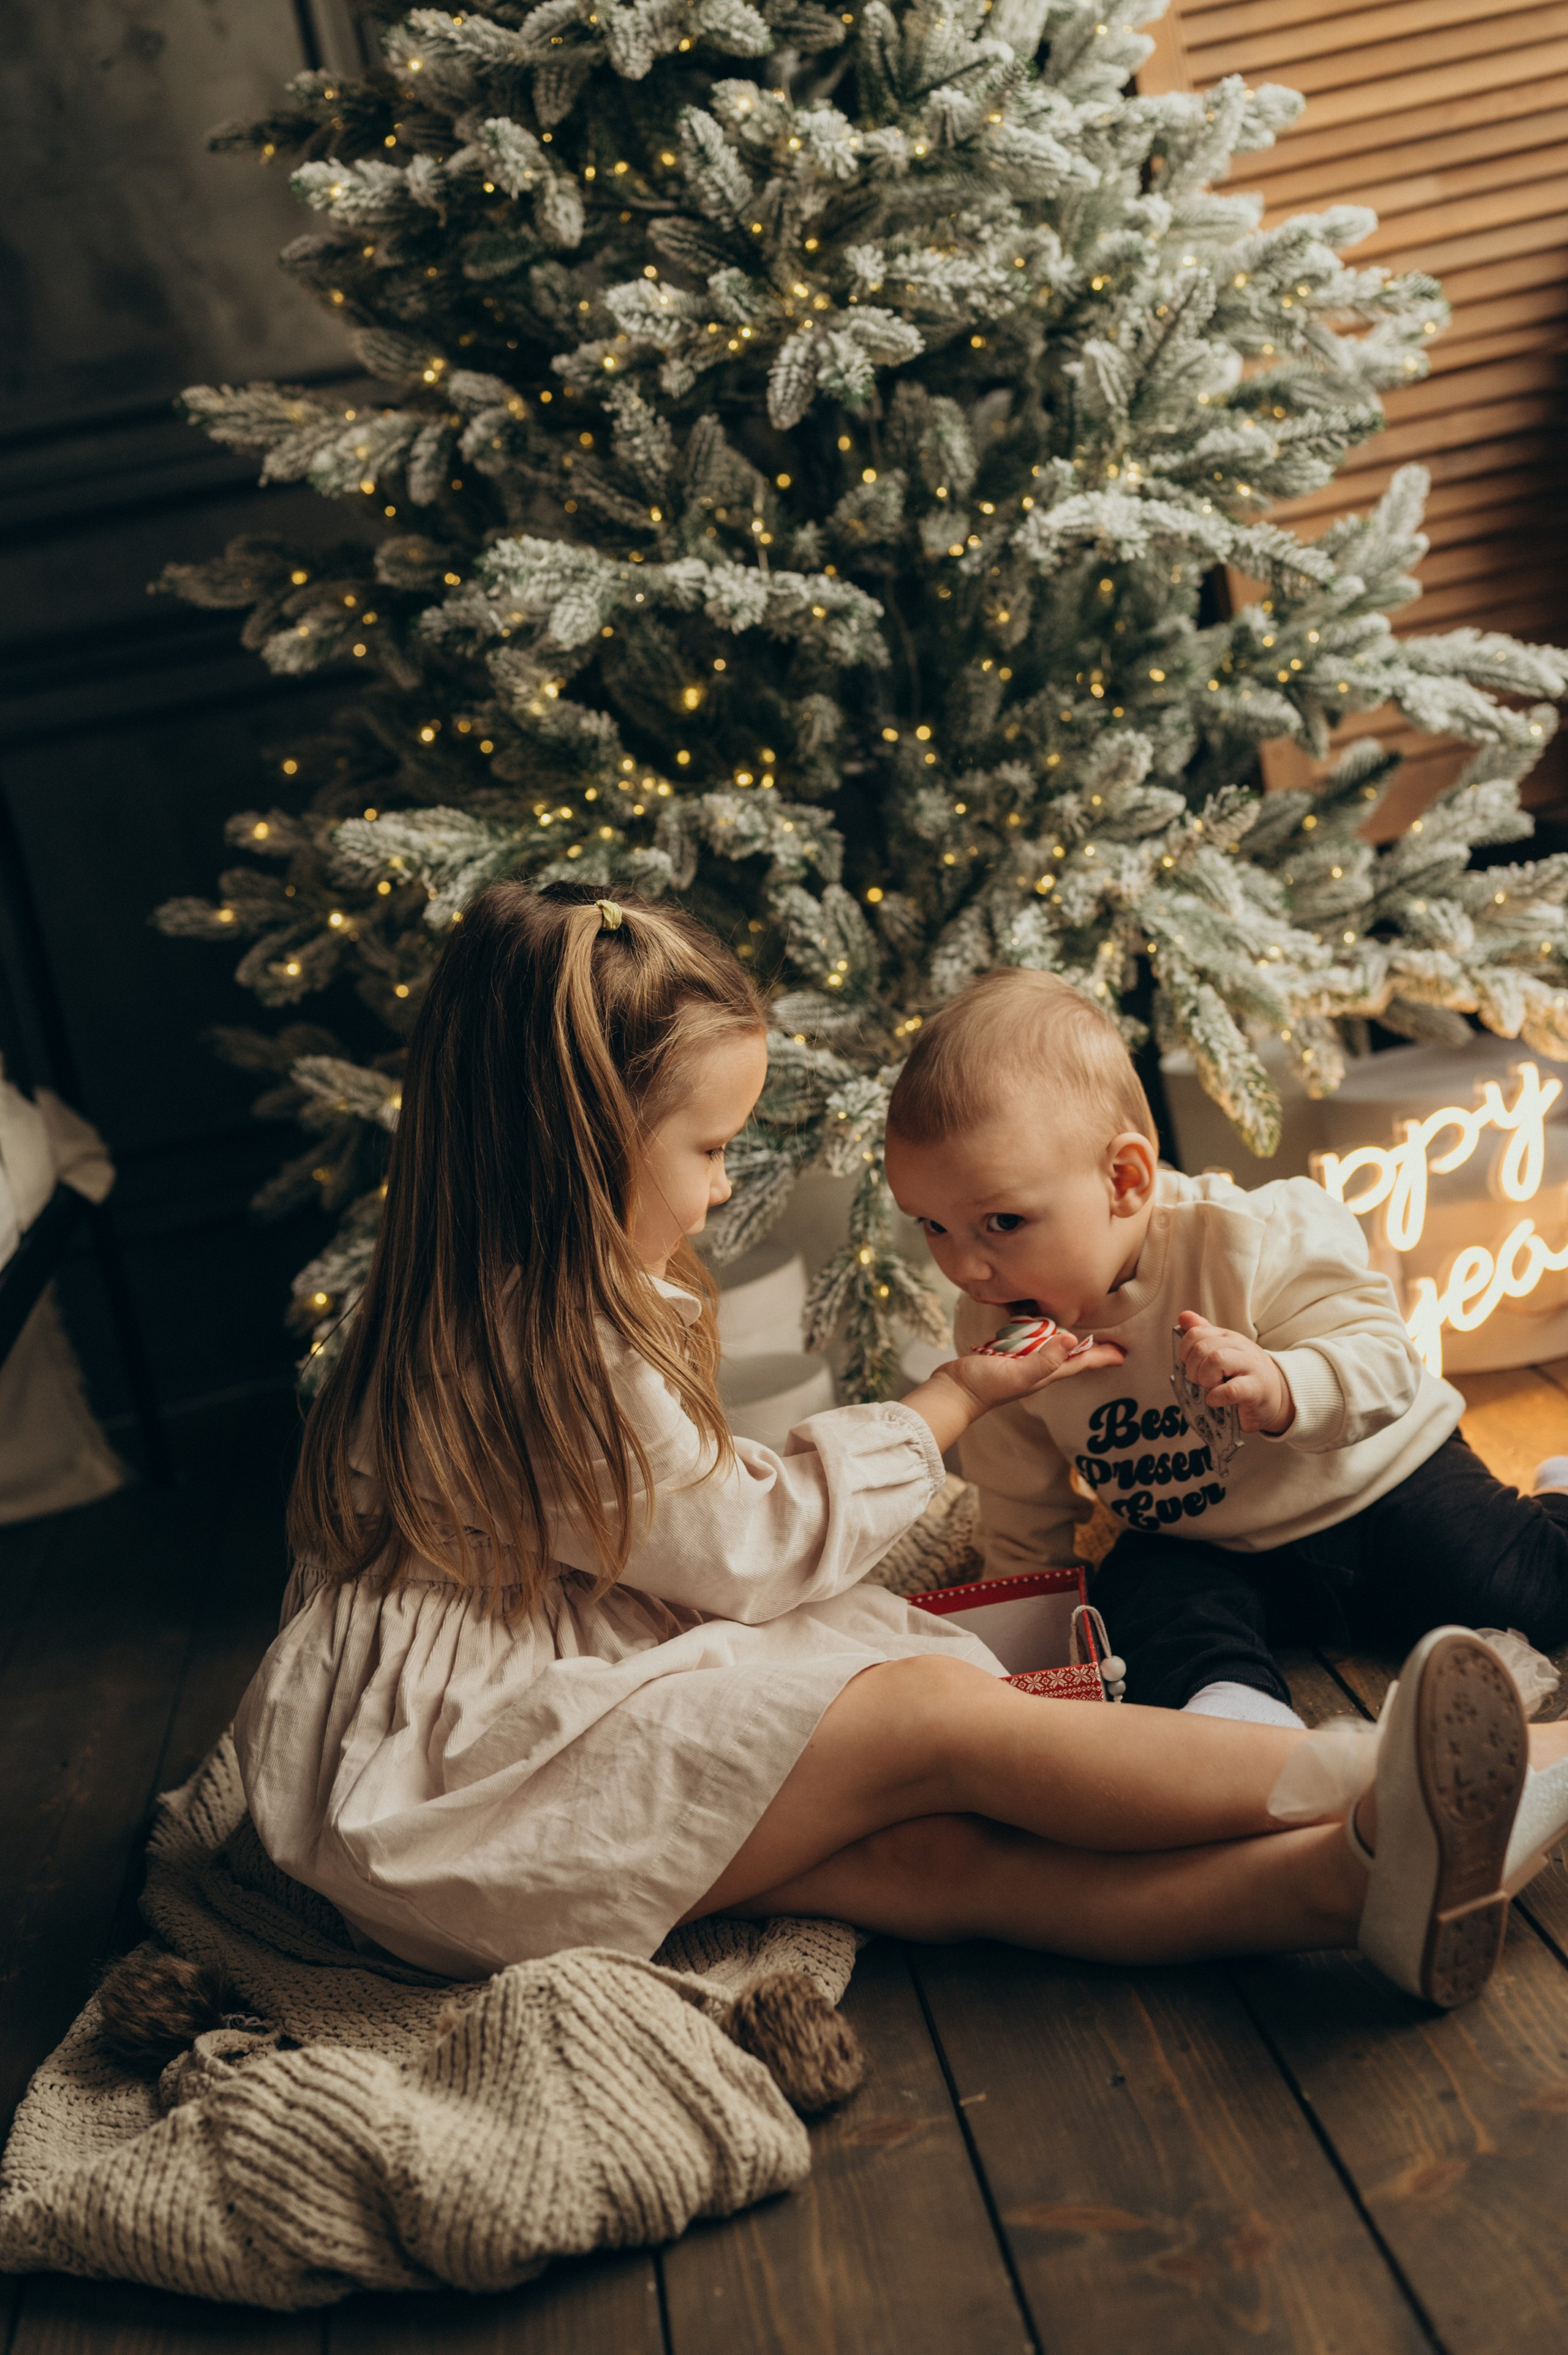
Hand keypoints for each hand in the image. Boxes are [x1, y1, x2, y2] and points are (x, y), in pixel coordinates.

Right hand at [903, 1326, 1126, 1453]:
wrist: (953, 1392)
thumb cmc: (984, 1386)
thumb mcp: (1017, 1373)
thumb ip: (1043, 1359)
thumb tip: (1071, 1339)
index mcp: (1045, 1374)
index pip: (1079, 1364)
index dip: (1101, 1357)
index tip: (1123, 1354)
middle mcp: (1037, 1369)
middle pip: (1070, 1357)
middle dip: (1091, 1351)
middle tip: (1111, 1342)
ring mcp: (1021, 1363)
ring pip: (1051, 1350)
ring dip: (1068, 1343)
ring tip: (1082, 1335)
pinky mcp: (1005, 1357)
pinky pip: (1030, 1344)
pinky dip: (1041, 1337)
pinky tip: (1041, 1331)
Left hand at [1175, 1310, 1293, 1434]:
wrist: (1277, 1395)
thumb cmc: (1243, 1375)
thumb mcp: (1223, 1351)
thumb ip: (1203, 1334)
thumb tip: (1183, 1316)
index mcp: (1228, 1337)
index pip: (1196, 1333)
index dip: (1186, 1352)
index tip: (1193, 1365)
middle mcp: (1240, 1347)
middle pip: (1202, 1348)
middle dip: (1193, 1369)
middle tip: (1202, 1381)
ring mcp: (1250, 1366)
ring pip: (1215, 1360)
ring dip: (1205, 1379)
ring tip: (1212, 1388)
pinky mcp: (1256, 1389)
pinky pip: (1230, 1390)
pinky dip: (1216, 1396)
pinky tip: (1216, 1400)